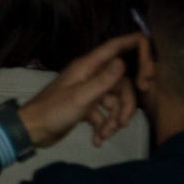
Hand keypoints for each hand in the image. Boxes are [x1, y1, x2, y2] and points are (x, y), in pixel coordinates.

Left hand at [18, 34, 143, 149]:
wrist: (32, 131)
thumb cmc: (54, 110)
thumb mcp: (82, 96)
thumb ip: (104, 80)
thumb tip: (123, 62)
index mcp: (87, 67)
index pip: (114, 48)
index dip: (132, 43)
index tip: (151, 46)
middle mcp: (89, 76)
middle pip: (121, 83)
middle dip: (125, 105)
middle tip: (123, 123)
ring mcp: (87, 92)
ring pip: (113, 101)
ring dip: (113, 120)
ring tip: (104, 135)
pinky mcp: (85, 108)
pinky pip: (102, 114)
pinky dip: (102, 127)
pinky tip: (97, 140)